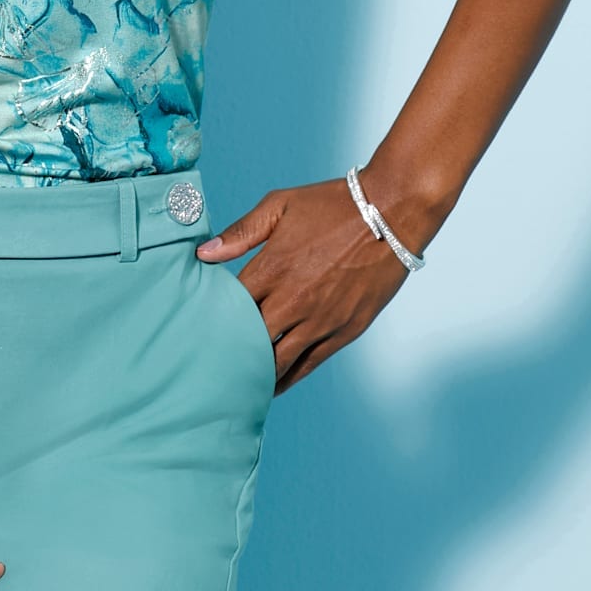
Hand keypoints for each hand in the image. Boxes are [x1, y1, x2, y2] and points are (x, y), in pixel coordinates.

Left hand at [193, 170, 417, 391]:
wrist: (390, 213)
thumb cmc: (331, 205)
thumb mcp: (280, 205)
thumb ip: (240, 232)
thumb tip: (203, 254)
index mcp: (272, 268)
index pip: (231, 307)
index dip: (214, 320)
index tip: (201, 330)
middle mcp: (293, 300)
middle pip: (250, 341)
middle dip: (231, 352)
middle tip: (211, 366)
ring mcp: (320, 320)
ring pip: (279, 360)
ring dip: (257, 373)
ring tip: (236, 385)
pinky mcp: (345, 331)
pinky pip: (310, 364)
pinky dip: (288, 377)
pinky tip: (272, 385)